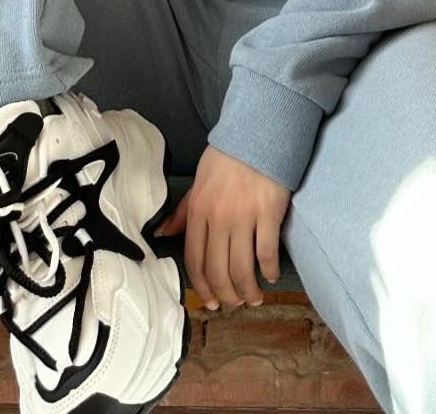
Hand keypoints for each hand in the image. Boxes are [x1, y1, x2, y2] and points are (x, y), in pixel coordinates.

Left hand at [155, 143, 287, 310]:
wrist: (259, 131)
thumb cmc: (228, 157)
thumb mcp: (199, 181)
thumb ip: (184, 211)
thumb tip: (163, 234)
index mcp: (198, 209)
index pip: (195, 260)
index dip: (202, 287)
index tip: (210, 302)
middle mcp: (218, 217)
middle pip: (218, 270)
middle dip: (225, 295)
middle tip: (234, 303)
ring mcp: (244, 216)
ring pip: (242, 268)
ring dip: (248, 290)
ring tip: (253, 297)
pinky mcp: (269, 212)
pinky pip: (266, 253)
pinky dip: (269, 270)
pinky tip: (271, 275)